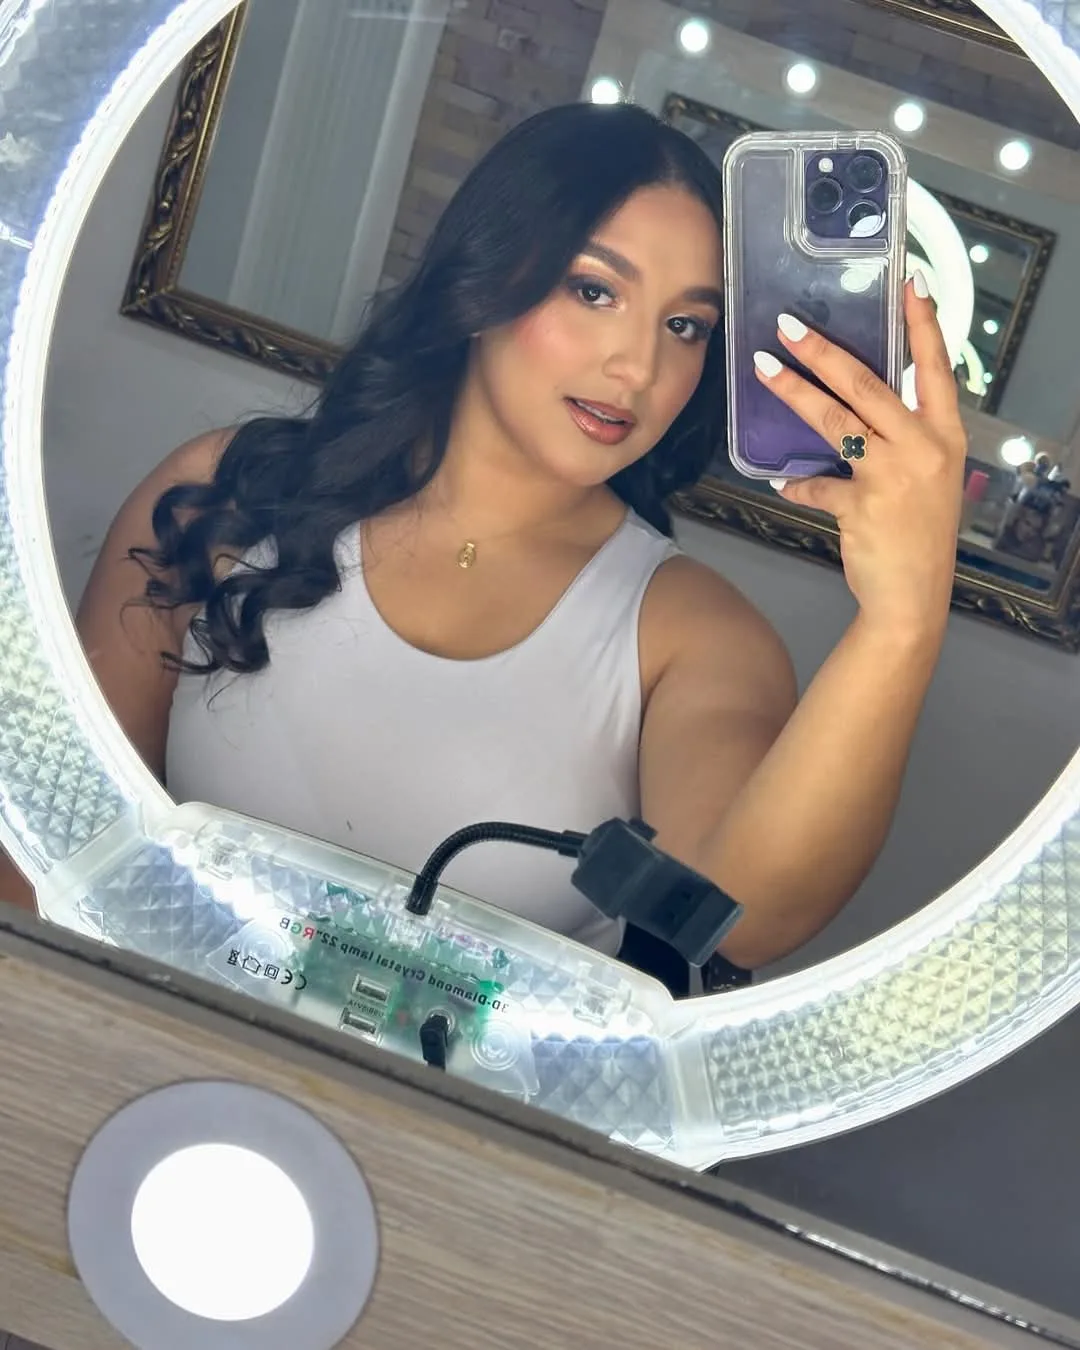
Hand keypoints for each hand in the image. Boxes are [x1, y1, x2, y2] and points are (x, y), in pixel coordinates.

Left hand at [757, 275, 966, 640]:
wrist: (914, 596)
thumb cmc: (918, 532)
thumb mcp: (928, 476)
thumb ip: (900, 437)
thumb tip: (856, 403)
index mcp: (945, 434)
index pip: (934, 368)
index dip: (922, 325)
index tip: (910, 283)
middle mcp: (923, 448)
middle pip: (867, 386)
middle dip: (823, 351)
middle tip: (788, 325)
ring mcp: (893, 476)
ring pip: (835, 422)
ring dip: (795, 393)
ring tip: (764, 369)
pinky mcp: (861, 506)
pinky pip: (816, 486)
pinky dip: (797, 485)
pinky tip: (780, 483)